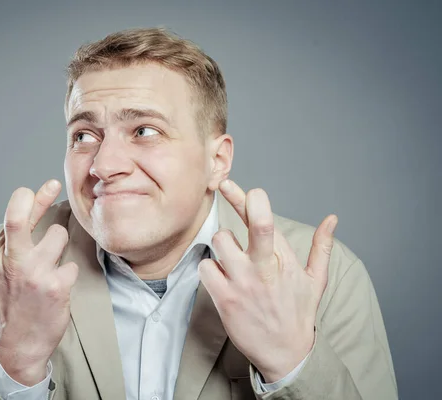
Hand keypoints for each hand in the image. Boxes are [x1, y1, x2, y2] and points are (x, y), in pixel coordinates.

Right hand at [0, 180, 77, 384]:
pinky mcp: (56, 287)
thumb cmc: (2, 309)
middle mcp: (13, 262)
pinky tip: (57, 290)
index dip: (32, 198)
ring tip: (50, 267)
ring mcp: (35, 274)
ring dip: (59, 250)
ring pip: (59, 237)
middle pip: (22, 219)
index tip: (46, 185)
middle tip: (52, 186)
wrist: (18, 347)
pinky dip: (67, 276)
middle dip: (40, 201)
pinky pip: (72, 266)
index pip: (13, 218)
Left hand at [199, 179, 337, 382]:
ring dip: (221, 244)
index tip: (232, 183)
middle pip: (257, 226)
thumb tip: (333, 219)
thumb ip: (321, 247)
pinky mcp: (226, 299)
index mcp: (285, 260)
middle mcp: (266, 268)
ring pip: (221, 242)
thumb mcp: (316, 280)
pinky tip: (219, 276)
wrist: (285, 353)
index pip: (266, 221)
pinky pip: (206, 268)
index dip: (248, 198)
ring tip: (229, 256)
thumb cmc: (298, 312)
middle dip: (242, 200)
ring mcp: (245, 284)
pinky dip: (208, 268)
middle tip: (226, 184)